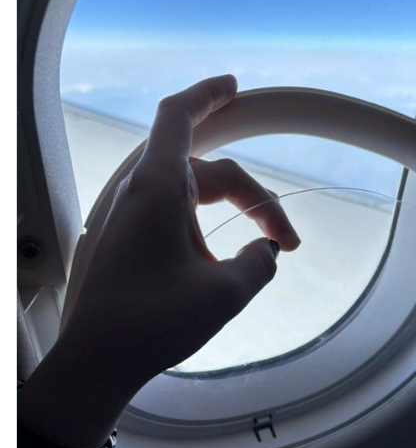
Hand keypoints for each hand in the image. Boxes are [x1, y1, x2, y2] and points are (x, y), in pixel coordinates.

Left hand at [61, 75, 300, 390]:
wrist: (99, 359)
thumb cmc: (152, 323)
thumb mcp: (225, 293)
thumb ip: (258, 263)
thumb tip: (266, 251)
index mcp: (160, 189)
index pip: (179, 117)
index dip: (207, 94)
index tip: (233, 87)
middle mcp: (143, 194)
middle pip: (208, 169)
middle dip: (254, 196)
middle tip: (285, 238)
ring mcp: (134, 217)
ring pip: (193, 193)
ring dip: (231, 208)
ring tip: (264, 240)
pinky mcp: (131, 240)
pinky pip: (176, 213)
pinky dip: (207, 223)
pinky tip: (221, 254)